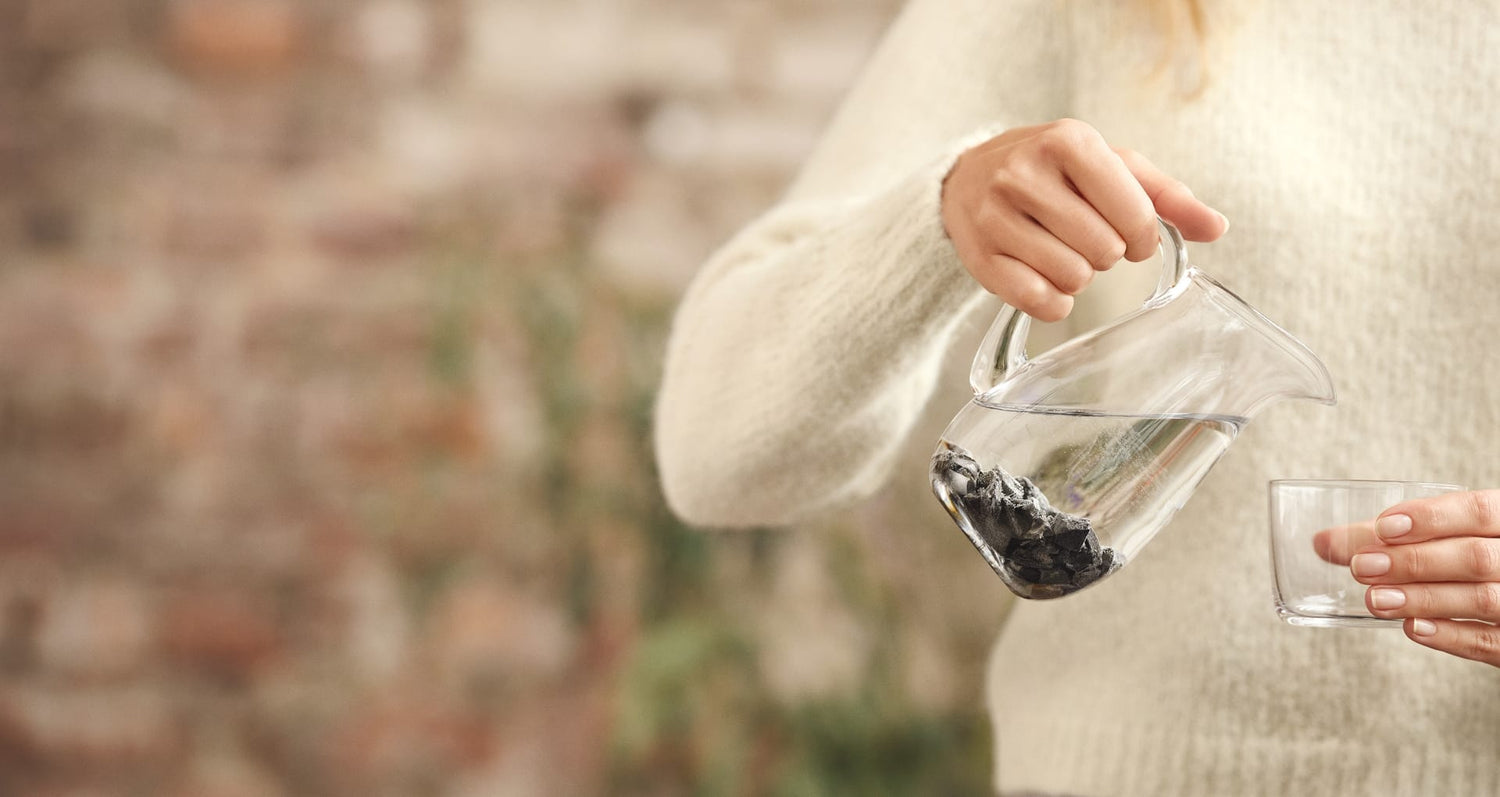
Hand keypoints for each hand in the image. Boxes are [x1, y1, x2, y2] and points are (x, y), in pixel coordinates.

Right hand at [941, 118, 1228, 321]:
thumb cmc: (1053, 171)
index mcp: (1067, 140)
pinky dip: (1054, 302)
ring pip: (1072, 278)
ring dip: (1080, 277)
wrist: (968, 177)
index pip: (1135, 215)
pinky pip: (1038, 300)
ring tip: (1064, 254)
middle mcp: (1024, 172)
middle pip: (1104, 251)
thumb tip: (1217, 227)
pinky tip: (1046, 280)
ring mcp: (995, 215)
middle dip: (1108, 255)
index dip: (1143, 237)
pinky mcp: (978, 255)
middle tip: (1089, 241)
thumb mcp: (1110, 166)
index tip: (1128, 233)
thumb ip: (1166, 196)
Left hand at [1314, 490, 1499, 666]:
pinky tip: (1412, 629)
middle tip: (1361, 567)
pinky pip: (1490, 643)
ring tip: (1375, 599)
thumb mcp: (1451, 536)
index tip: (1383, 526)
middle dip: (1413, 561)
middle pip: (1475, 557)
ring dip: (1422, 598)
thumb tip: (1325, 542)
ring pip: (1482, 599)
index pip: (1479, 511)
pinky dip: (1450, 636)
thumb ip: (1395, 537)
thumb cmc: (1473, 555)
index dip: (1432, 517)